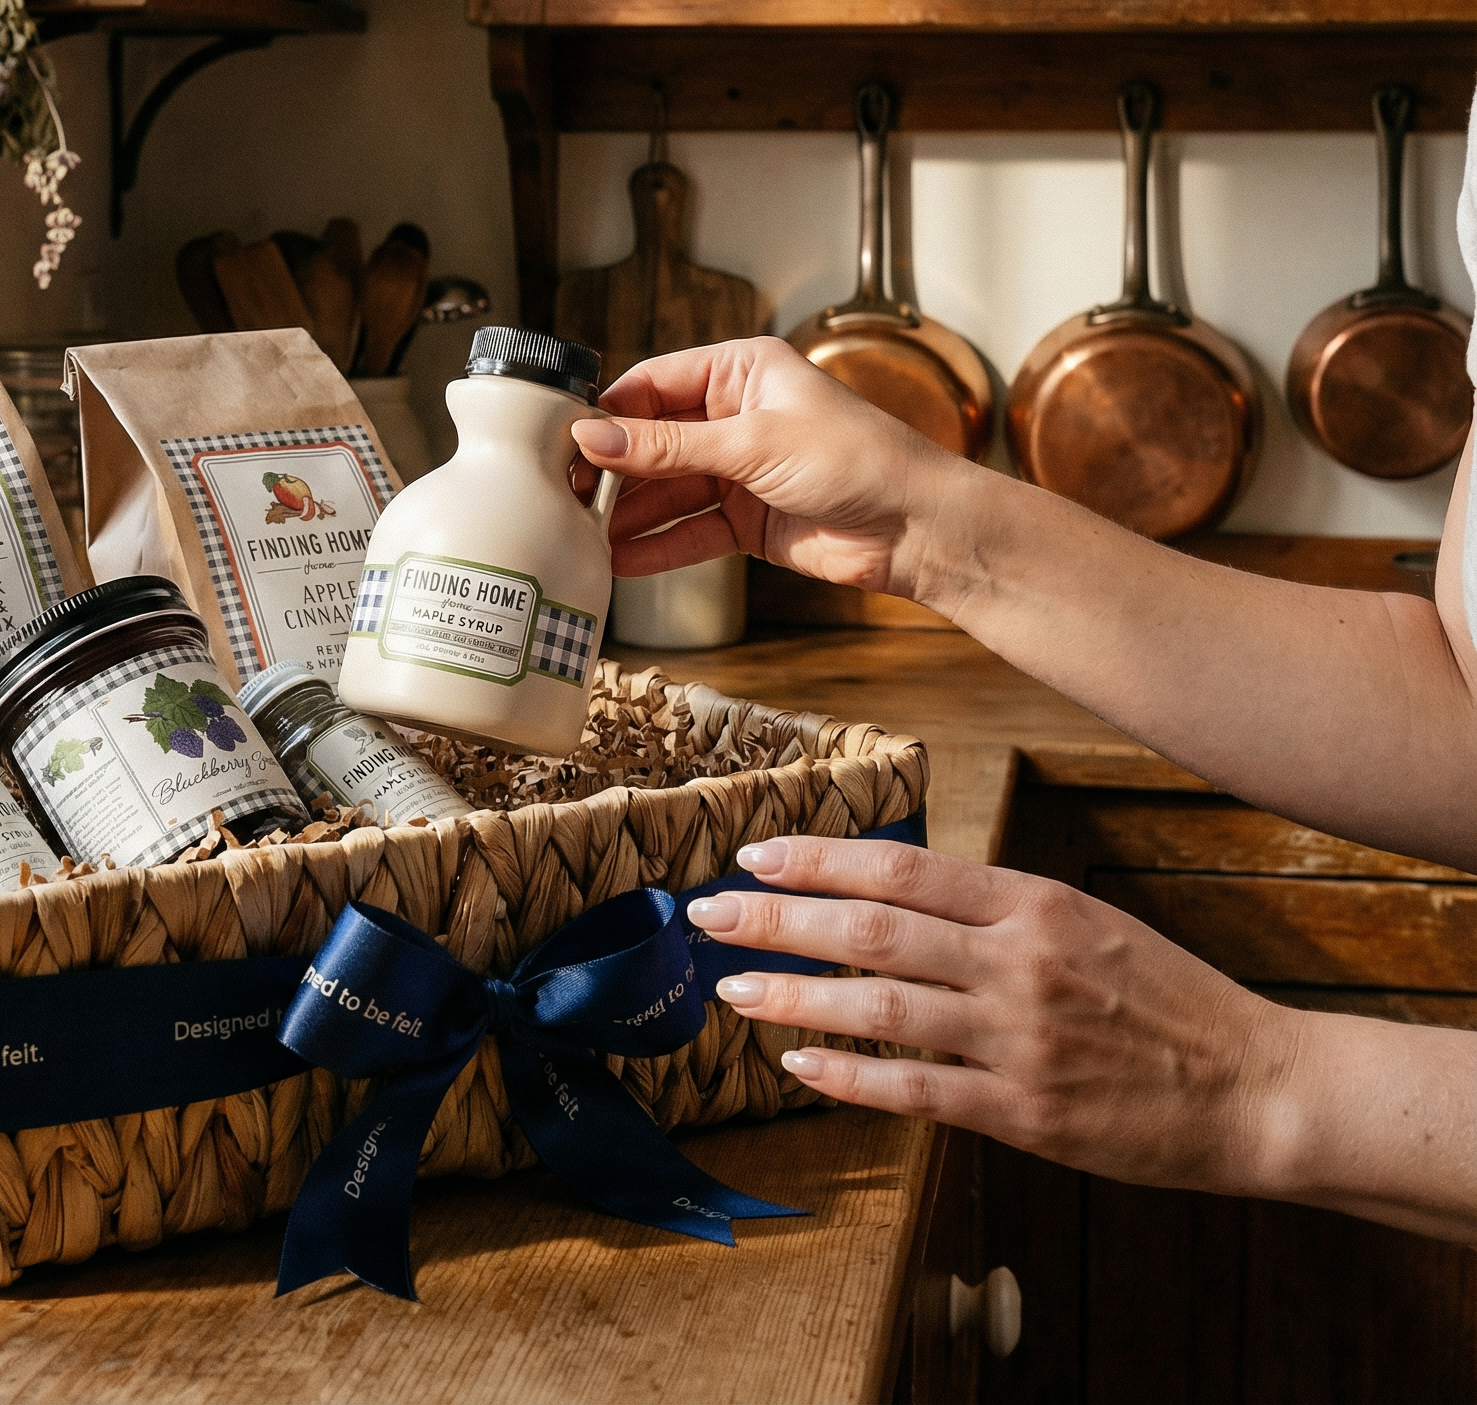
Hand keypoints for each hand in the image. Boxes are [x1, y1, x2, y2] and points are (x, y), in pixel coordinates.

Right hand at [572, 337, 964, 593]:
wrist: (919, 529)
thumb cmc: (858, 459)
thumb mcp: (753, 443)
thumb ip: (668, 448)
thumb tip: (593, 439)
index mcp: (741, 371)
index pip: (654, 384)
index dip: (609, 414)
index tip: (563, 441)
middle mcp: (736, 416)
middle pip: (653, 441)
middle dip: (612, 470)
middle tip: (562, 494)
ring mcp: (740, 471)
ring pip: (667, 490)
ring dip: (627, 514)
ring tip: (579, 534)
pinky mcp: (747, 521)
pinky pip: (689, 530)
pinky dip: (656, 546)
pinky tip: (618, 561)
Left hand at [687, 835, 1294, 1194]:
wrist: (1257, 1088)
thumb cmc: (1165, 998)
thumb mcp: (1084, 919)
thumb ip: (993, 907)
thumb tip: (894, 890)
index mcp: (1031, 902)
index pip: (900, 867)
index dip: (818, 859)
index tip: (754, 855)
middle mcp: (1017, 960)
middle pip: (871, 928)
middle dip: (778, 919)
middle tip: (709, 913)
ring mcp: (1019, 1038)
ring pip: (880, 1007)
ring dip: (795, 995)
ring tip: (733, 988)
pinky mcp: (1026, 1111)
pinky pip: (916, 1089)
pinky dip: (849, 1074)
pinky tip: (799, 1062)